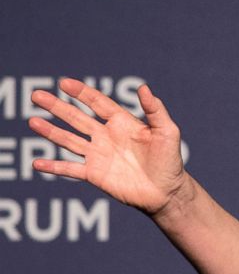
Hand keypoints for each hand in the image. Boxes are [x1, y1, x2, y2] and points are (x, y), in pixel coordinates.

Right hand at [28, 78, 189, 217]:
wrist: (166, 191)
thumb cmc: (170, 160)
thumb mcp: (167, 131)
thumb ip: (155, 110)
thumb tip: (144, 87)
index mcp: (123, 122)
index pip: (98, 103)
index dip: (82, 92)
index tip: (64, 83)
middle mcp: (106, 136)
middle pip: (77, 118)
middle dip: (57, 107)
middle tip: (36, 95)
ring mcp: (98, 155)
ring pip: (69, 140)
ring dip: (50, 131)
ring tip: (32, 122)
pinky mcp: (94, 174)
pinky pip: (70, 169)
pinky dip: (54, 167)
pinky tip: (37, 164)